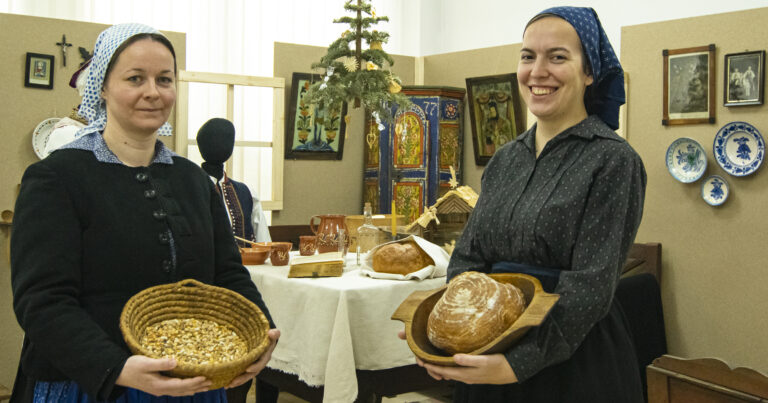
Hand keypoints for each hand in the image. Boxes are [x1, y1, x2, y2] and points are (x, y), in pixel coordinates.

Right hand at [116, 355, 210, 395]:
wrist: (117, 373)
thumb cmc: (131, 366)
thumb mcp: (146, 363)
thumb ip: (161, 363)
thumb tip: (175, 361)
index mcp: (160, 385)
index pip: (181, 384)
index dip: (194, 382)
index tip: (205, 377)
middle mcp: (161, 390)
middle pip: (183, 390)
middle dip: (197, 386)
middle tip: (211, 382)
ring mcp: (159, 390)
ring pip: (180, 391)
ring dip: (193, 389)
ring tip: (205, 387)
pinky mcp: (157, 387)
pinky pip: (175, 390)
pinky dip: (184, 389)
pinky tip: (189, 389)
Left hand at [227, 328, 280, 388]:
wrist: (266, 341)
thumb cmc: (267, 337)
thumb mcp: (272, 334)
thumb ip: (274, 334)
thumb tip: (272, 333)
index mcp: (265, 356)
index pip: (261, 363)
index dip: (255, 367)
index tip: (247, 369)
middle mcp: (260, 364)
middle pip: (252, 373)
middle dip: (243, 378)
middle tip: (233, 381)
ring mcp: (254, 367)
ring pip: (246, 376)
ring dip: (238, 381)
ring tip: (228, 385)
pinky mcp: (248, 368)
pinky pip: (242, 375)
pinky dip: (235, 380)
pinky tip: (227, 384)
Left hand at [397, 327, 516, 384]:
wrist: (514, 371)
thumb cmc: (500, 365)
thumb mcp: (486, 360)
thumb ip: (470, 360)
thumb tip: (454, 357)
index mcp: (465, 374)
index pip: (443, 371)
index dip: (430, 366)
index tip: (420, 361)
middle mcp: (465, 377)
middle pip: (443, 374)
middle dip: (431, 367)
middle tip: (420, 360)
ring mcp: (469, 376)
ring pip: (449, 374)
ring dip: (439, 368)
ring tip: (430, 362)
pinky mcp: (473, 374)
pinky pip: (456, 372)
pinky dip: (448, 368)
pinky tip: (448, 363)